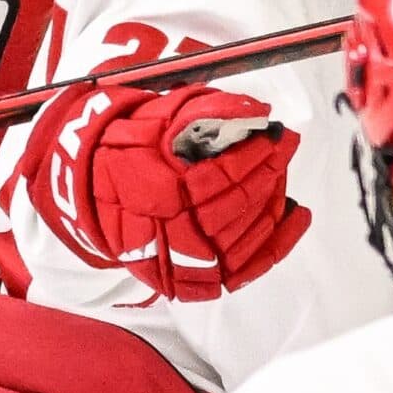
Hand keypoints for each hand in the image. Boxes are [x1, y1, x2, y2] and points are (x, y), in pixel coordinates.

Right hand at [18, 81, 310, 301]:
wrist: (95, 189)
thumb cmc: (132, 148)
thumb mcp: (159, 118)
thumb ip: (206, 111)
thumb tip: (258, 111)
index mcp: (153, 193)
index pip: (215, 178)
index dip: (252, 155)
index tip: (275, 132)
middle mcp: (165, 234)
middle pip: (230, 209)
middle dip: (266, 173)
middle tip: (286, 145)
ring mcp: (178, 264)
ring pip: (241, 240)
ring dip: (271, 201)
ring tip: (281, 171)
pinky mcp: (192, 281)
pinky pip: (244, 270)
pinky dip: (276, 244)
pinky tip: (297, 214)